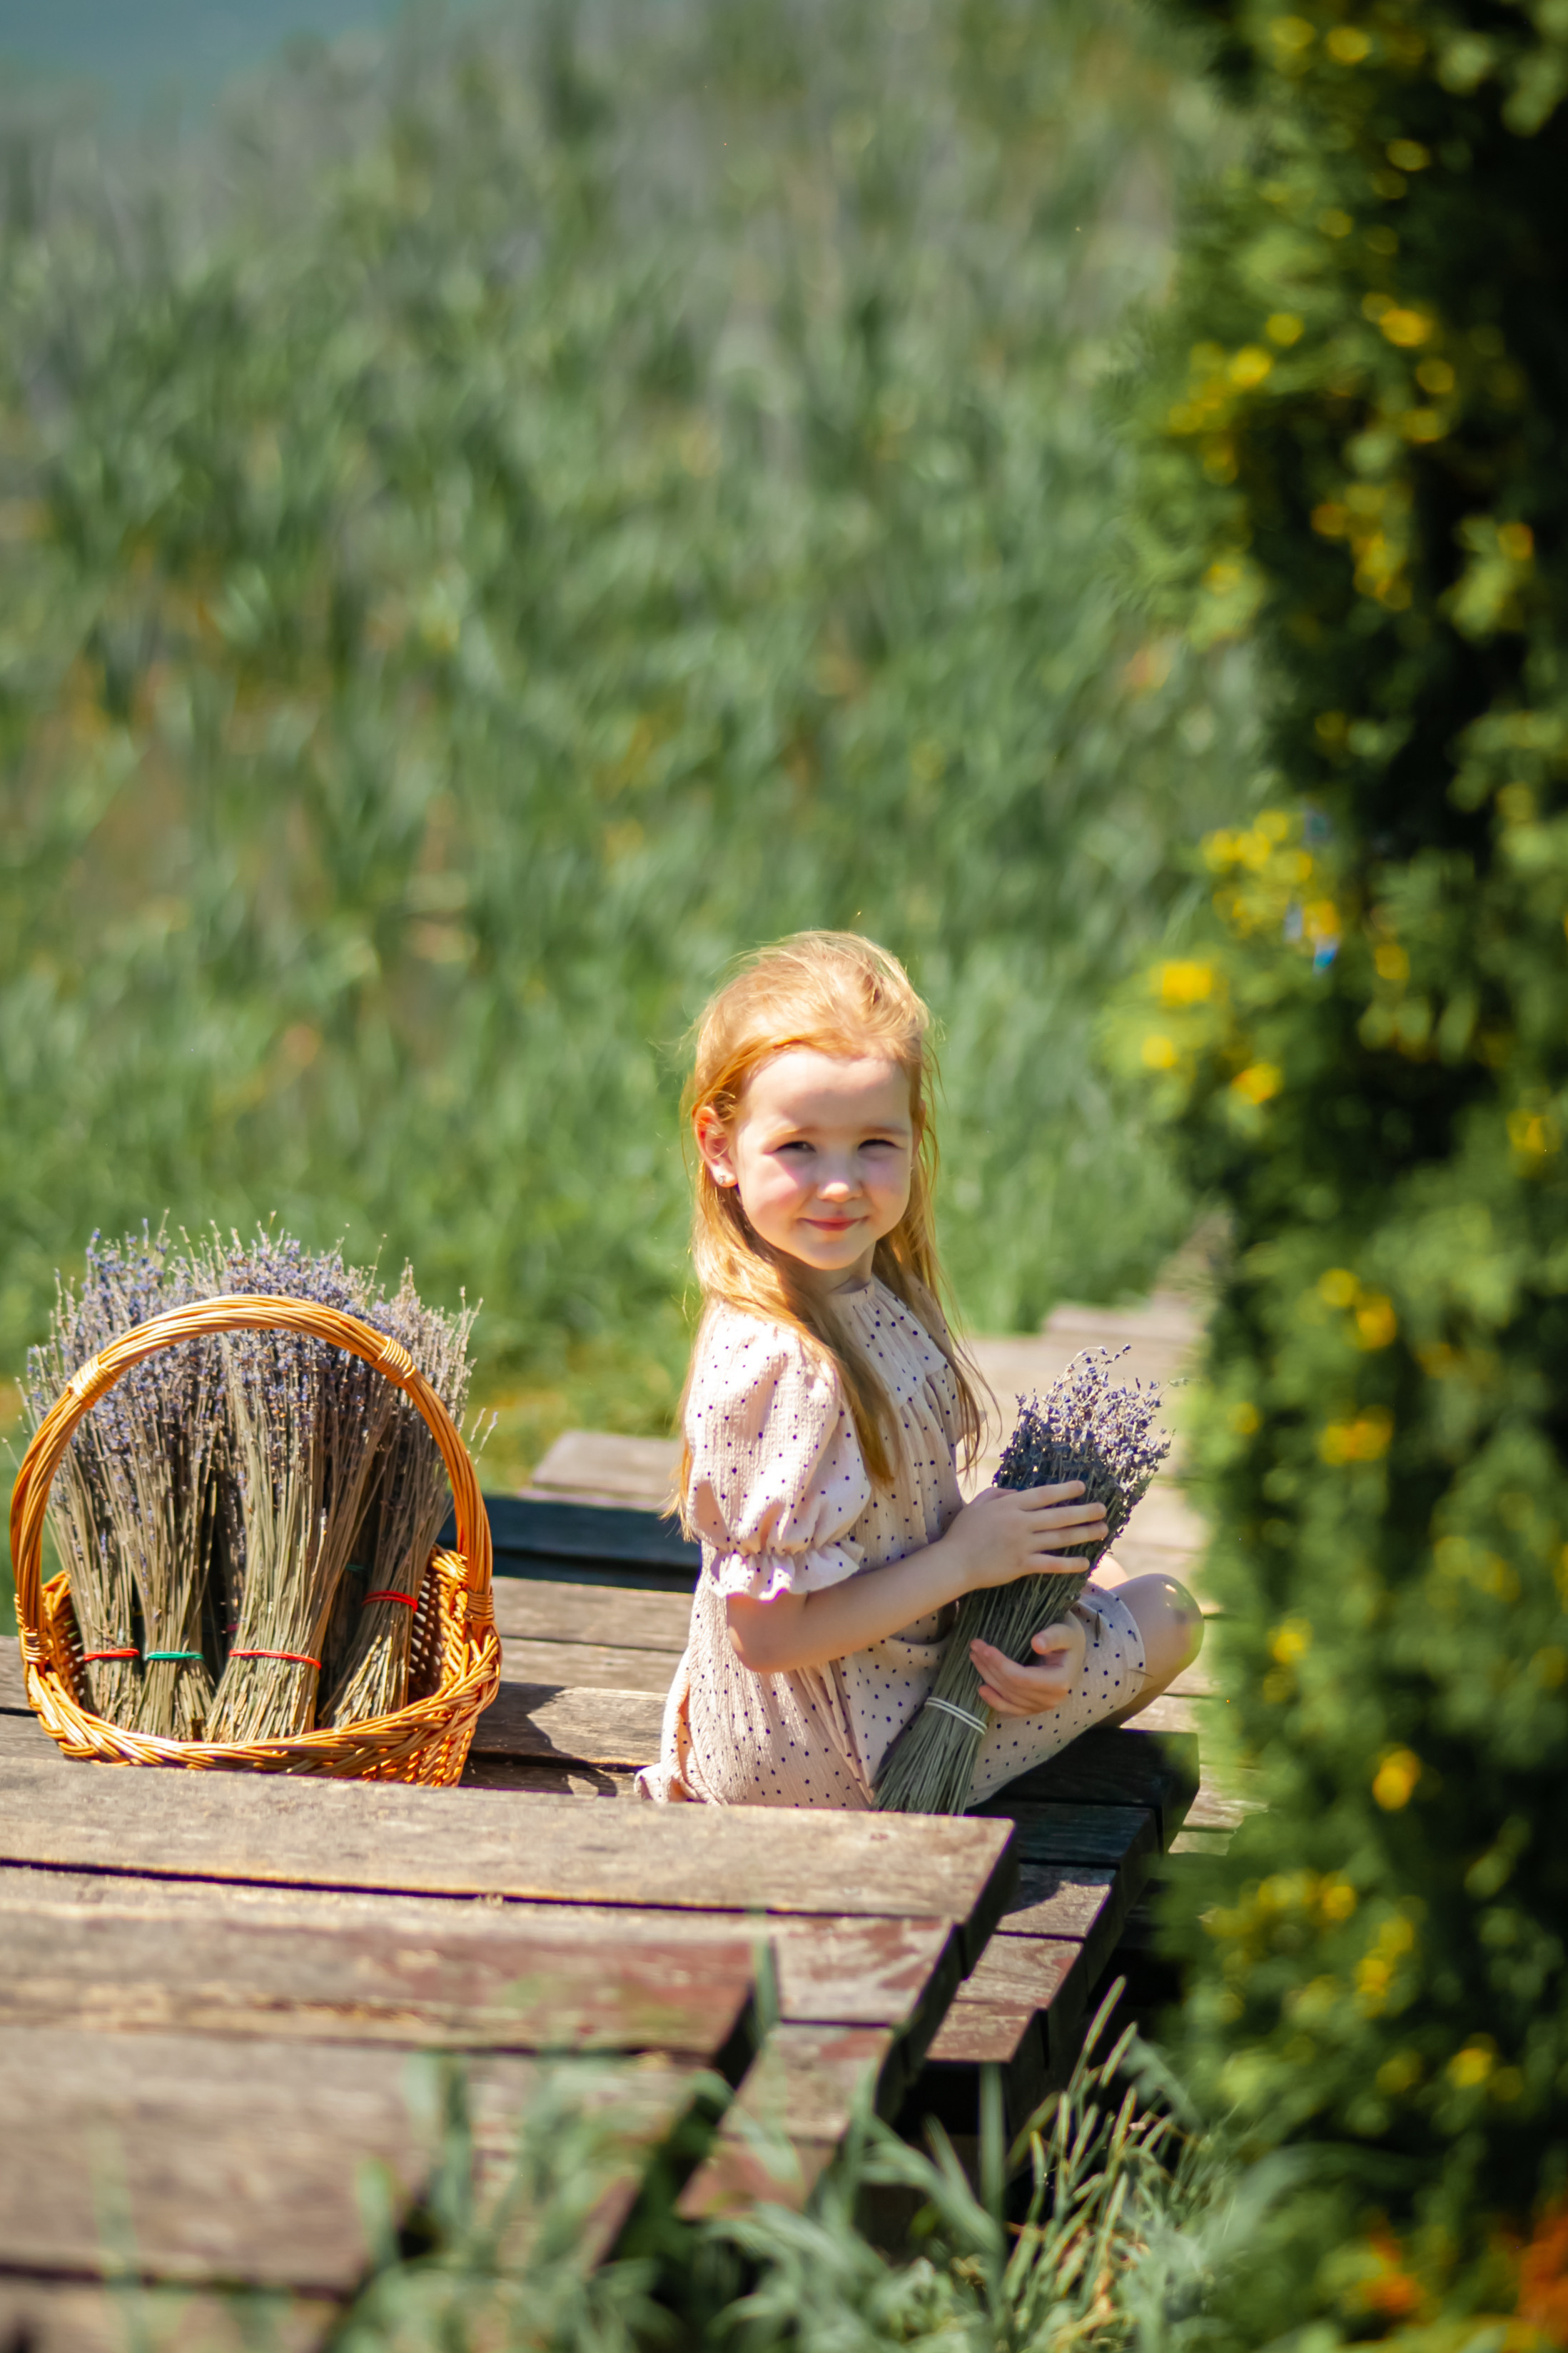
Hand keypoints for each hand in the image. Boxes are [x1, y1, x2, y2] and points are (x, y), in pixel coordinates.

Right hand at [939, 1481, 1107, 1594]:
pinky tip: (1085, 1563)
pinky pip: (1051, 1564)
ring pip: (1060, 1537)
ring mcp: (1022, 1545)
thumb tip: (1018, 1492)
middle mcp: (1019, 1523)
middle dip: (1084, 1512)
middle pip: (1059, 1515)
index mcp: (1009, 1505)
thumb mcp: (977, 1504)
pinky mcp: (1022, 1565)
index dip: (1065, 1490)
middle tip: (1103, 1509)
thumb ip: (998, 1493)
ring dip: (1084, 1534)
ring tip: (1102, 1530)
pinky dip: (1069, 1564)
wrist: (954, 1563)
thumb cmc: (963, 1532)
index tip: (1082, 1487)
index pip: (1044, 1495)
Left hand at [971, 1615, 1087, 1717]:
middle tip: (975, 1646)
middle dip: (990, 1667)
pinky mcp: (1033, 1708)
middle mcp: (1051, 1699)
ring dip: (987, 1677)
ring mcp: (1041, 1706)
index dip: (1001, 1665)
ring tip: (975, 1657)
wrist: (1073, 1652)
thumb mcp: (1065, 1632)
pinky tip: (981, 1688)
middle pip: (1012, 1687)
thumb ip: (1053, 1636)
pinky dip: (994, 1700)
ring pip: (1007, 1696)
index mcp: (1059, 1682)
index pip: (1023, 1678)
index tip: (986, 1648)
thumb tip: (1037, 1643)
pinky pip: (1010, 1709)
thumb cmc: (1069, 1639)